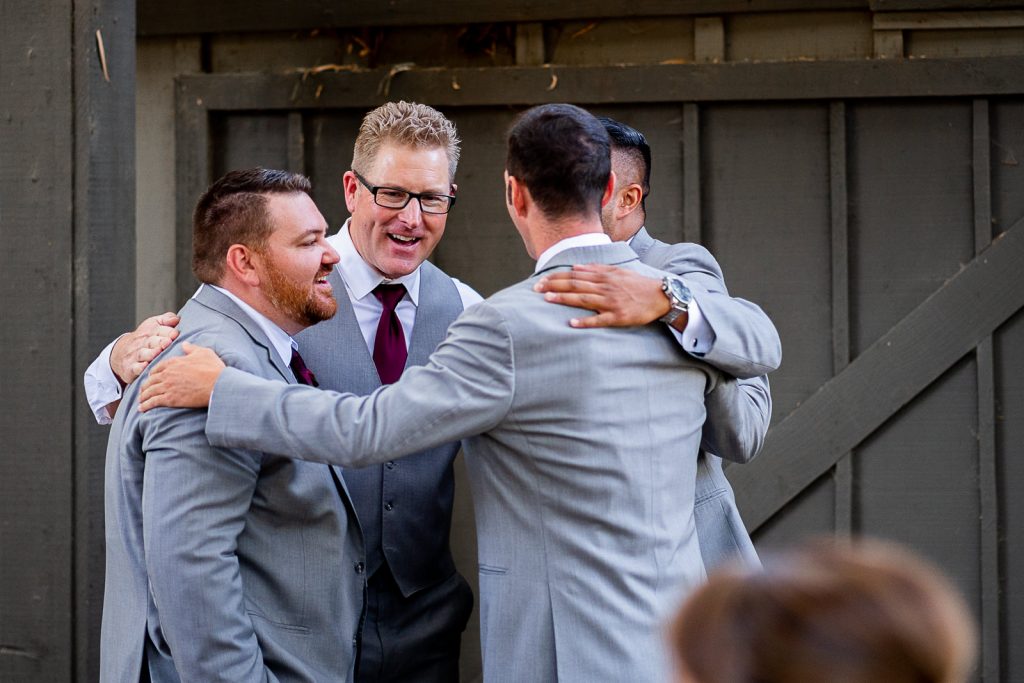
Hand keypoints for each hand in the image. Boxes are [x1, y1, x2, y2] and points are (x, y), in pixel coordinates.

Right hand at [110, 312, 180, 385]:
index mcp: (150, 331)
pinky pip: (135, 367)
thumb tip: (176, 319)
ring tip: (159, 352)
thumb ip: (166, 319)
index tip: (175, 334)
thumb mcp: (154, 324)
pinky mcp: (131, 367)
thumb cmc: (144, 338)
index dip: (168, 332)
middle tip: (168, 342)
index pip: (159, 330)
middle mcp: (142, 342)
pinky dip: (140, 367)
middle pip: (152, 341)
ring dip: (151, 353)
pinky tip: (146, 366)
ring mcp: (135, 355)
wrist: (120, 352)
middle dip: (160, 341)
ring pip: (143, 353)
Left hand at [138, 342, 224, 410]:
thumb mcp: (204, 353)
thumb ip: (192, 348)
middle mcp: (167, 374)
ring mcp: (167, 387)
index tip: (151, 378)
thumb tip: (184, 344)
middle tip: (143, 391)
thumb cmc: (213, 369)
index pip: (157, 368)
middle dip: (145, 386)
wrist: (218, 385)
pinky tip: (142, 409)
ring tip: (140, 401)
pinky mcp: (170, 399)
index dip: (152, 374)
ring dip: (143, 397)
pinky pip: (153, 402)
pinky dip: (145, 405)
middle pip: (150, 380)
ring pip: (149, 391)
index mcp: (174, 362)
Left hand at [534, 264, 671, 327]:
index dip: (557, 277)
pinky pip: (599, 320)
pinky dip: (586, 321)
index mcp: (604, 276)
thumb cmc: (637, 284)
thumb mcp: (618, 271)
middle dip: (554, 286)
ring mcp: (611, 302)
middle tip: (536, 288)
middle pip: (575, 285)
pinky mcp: (618, 317)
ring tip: (547, 299)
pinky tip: (572, 323)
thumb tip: (576, 267)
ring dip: (565, 299)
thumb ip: (597, 269)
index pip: (575, 275)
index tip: (541, 280)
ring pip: (584, 299)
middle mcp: (606, 287)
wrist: (660, 296)